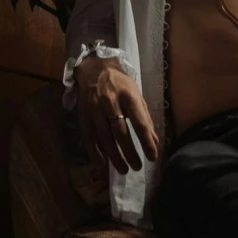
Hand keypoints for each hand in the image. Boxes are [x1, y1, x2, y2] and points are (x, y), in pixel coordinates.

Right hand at [74, 55, 159, 173]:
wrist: (94, 68)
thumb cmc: (120, 83)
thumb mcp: (136, 94)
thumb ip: (145, 117)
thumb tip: (154, 141)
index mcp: (128, 95)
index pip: (139, 122)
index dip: (147, 141)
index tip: (153, 156)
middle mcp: (110, 101)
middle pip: (120, 132)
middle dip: (130, 152)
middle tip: (138, 167)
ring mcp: (94, 108)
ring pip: (104, 137)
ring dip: (114, 156)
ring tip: (124, 170)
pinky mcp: (83, 114)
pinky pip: (89, 137)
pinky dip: (95, 153)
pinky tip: (102, 165)